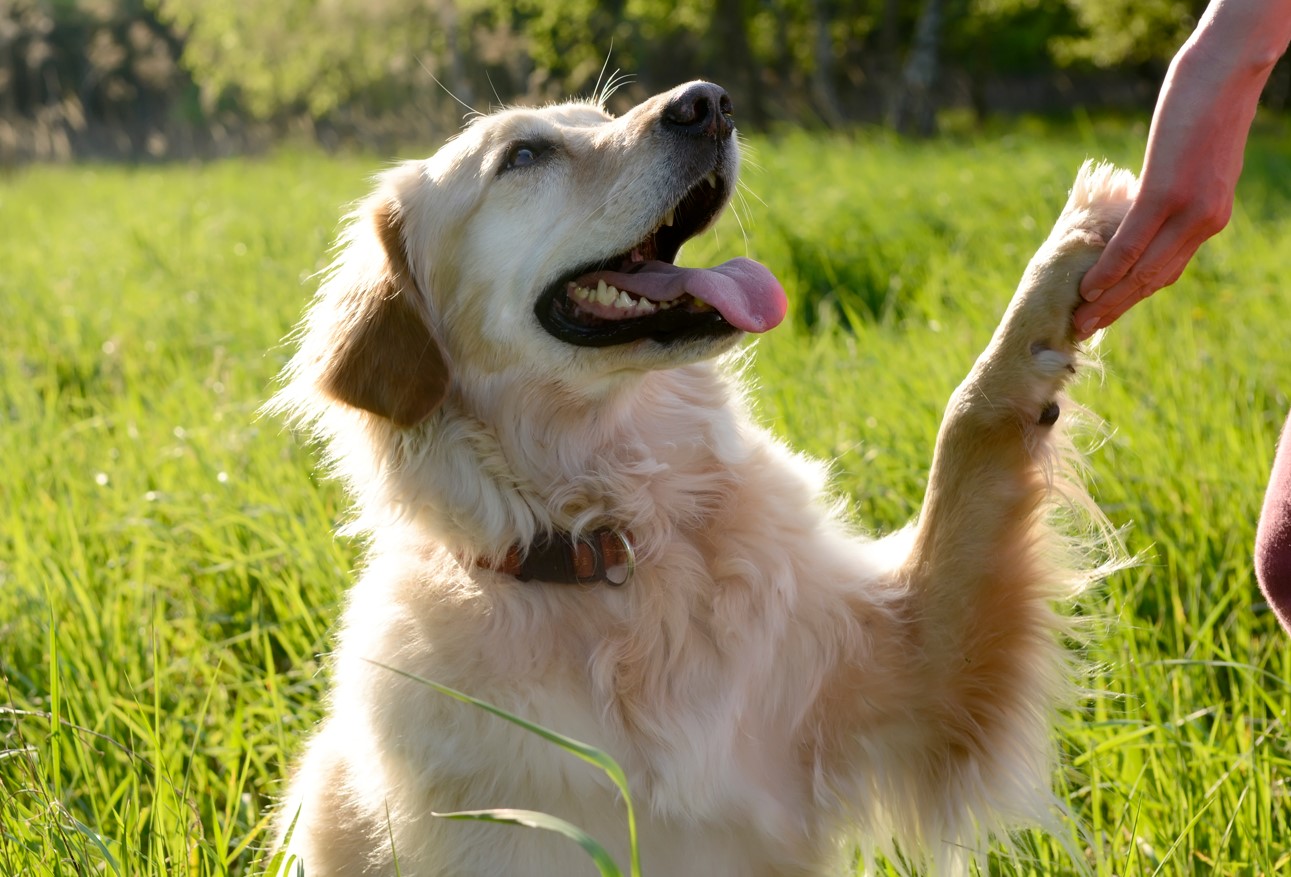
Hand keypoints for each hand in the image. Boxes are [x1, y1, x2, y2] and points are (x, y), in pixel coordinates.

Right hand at [1072, 4, 1290, 337]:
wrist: (1227, 74)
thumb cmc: (1208, 107)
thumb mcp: (1198, 160)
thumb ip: (1180, 189)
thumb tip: (1149, 207)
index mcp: (1212, 217)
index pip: (1168, 269)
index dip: (1134, 296)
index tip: (1106, 312)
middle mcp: (1205, 222)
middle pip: (1155, 280)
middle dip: (1117, 308)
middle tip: (1084, 328)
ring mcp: (1187, 210)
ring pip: (1143, 270)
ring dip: (1109, 300)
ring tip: (1081, 318)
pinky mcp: (1166, 194)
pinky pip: (1132, 243)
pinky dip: (1108, 269)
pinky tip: (1088, 285)